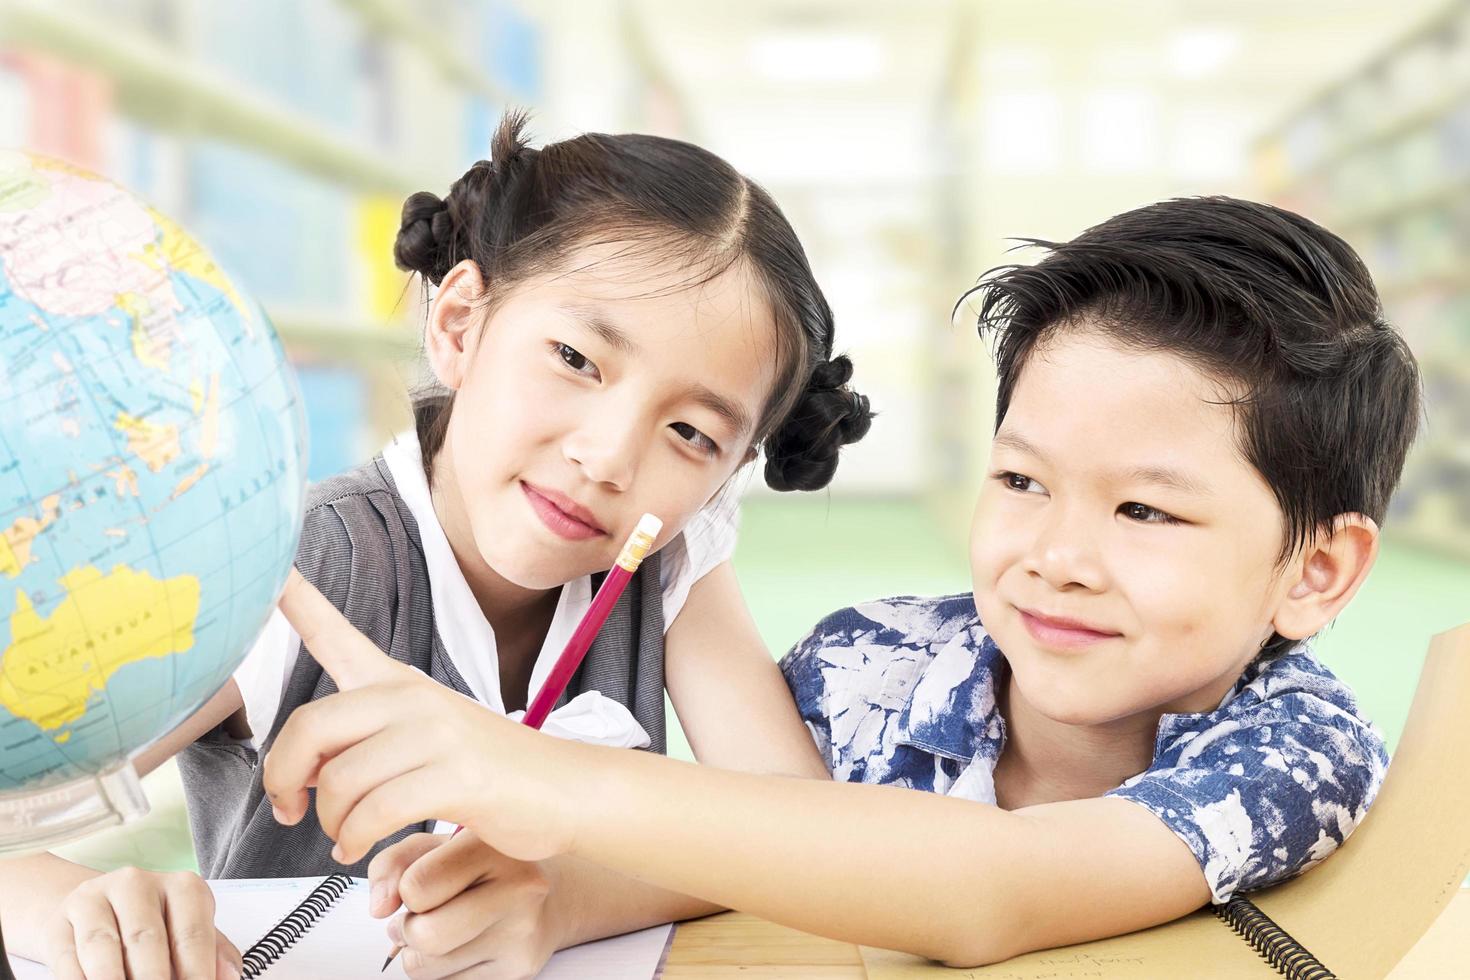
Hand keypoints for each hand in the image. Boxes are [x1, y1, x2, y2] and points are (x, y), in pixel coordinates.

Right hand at [42, 867, 241, 979]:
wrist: (96, 910)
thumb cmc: (155, 926)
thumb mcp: (190, 932)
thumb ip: (214, 955)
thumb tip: (230, 976)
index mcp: (182, 887)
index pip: (192, 935)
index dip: (196, 973)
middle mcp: (137, 884)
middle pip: (146, 941)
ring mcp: (94, 899)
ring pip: (103, 947)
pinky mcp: (59, 922)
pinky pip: (69, 959)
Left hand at [263, 568, 587, 864]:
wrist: (562, 789)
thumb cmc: (488, 771)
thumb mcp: (423, 738)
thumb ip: (360, 743)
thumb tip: (299, 772)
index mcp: (399, 684)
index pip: (337, 635)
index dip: (298, 601)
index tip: (270, 569)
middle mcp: (413, 699)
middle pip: (311, 725)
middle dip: (283, 777)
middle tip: (289, 809)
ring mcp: (437, 735)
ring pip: (339, 780)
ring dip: (329, 823)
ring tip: (343, 837)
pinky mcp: (456, 777)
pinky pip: (375, 813)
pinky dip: (355, 841)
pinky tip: (358, 849)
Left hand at [369, 833, 560, 979]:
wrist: (553, 893)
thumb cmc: (488, 866)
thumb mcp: (440, 845)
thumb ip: (395, 862)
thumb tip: (379, 906)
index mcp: (491, 847)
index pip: (416, 886)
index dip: (404, 891)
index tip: (417, 886)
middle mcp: (517, 887)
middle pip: (425, 935)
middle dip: (407, 931)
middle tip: (417, 918)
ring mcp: (521, 932)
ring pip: (428, 968)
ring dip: (420, 955)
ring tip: (440, 930)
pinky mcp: (520, 968)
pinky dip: (444, 971)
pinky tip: (464, 946)